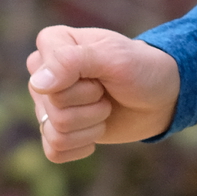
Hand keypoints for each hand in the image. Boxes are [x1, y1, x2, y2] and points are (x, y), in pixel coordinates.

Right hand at [26, 27, 180, 164]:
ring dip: (92, 126)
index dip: (83, 84)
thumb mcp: (113, 57)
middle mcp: (42, 73)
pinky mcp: (56, 130)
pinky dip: (81, 146)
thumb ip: (72, 62)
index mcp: (51, 43)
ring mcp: (47, 103)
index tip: (103, 70)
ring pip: (55, 131)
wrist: (159, 97)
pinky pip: (54, 151)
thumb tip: (37, 84)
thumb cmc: (139, 69)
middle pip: (54, 108)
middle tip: (107, 91)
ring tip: (105, 108)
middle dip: (93, 106)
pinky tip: (95, 132)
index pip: (47, 78)